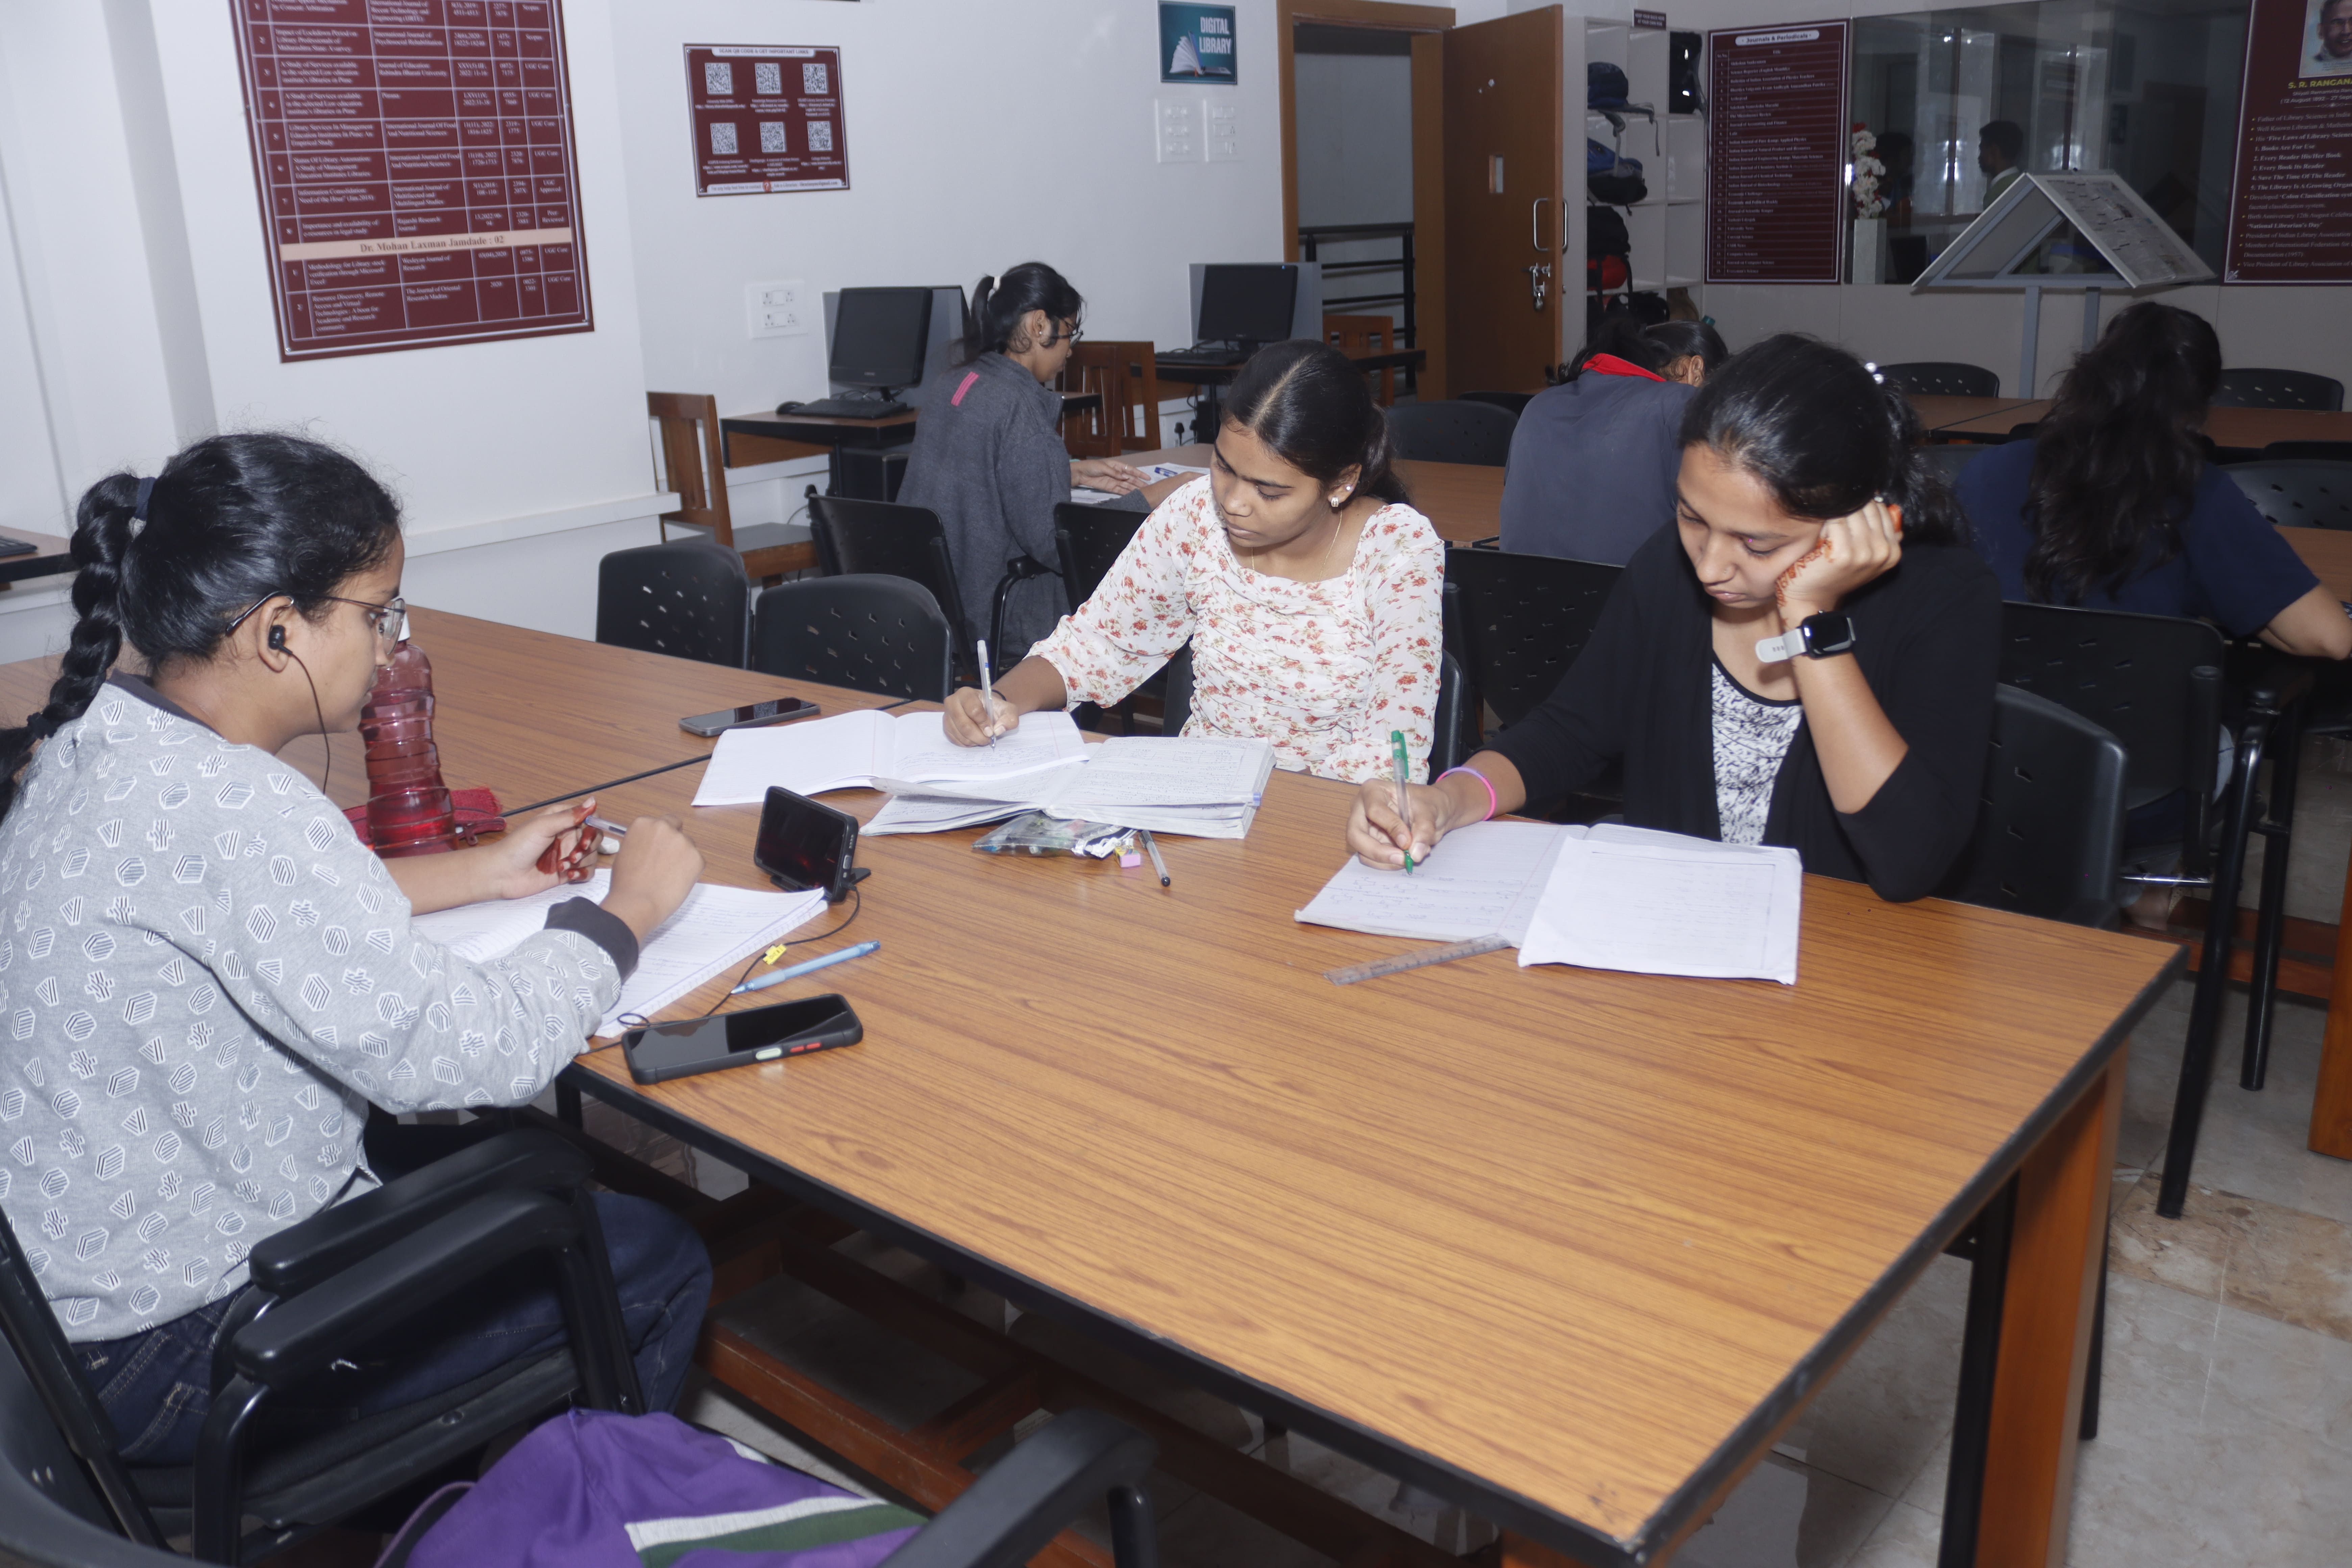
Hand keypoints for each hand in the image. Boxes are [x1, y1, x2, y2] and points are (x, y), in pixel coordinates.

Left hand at [485, 800, 595, 897]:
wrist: (502, 874)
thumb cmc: (517, 846)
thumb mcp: (543, 826)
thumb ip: (570, 815)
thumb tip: (593, 801)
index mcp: (562, 821)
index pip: (589, 818)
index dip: (593, 826)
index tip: (586, 835)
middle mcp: (567, 837)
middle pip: (595, 838)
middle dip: (588, 846)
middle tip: (574, 853)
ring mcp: (568, 855)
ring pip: (593, 856)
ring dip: (582, 862)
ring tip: (563, 866)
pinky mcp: (567, 872)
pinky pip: (587, 872)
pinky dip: (582, 874)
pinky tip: (568, 875)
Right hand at [601, 815, 702, 942]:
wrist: (637, 903)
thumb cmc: (626, 882)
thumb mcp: (626, 851)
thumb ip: (642, 841)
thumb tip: (653, 844)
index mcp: (644, 823)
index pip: (661, 823)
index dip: (660, 838)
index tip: (657, 849)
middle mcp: (665, 827)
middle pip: (677, 829)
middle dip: (674, 842)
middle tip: (667, 861)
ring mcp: (683, 841)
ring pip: (688, 846)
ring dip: (683, 857)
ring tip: (668, 876)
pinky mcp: (697, 858)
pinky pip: (697, 862)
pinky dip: (691, 871)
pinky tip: (676, 883)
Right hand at [942, 685, 1018, 746]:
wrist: (985, 710)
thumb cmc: (994, 708)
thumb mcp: (1008, 710)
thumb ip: (1009, 719)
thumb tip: (998, 730)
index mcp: (966, 693)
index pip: (974, 710)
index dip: (984, 723)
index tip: (991, 730)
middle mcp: (952, 702)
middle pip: (964, 725)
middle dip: (979, 736)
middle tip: (988, 739)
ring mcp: (947, 715)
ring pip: (960, 734)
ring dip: (974, 741)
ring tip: (982, 738)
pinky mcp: (946, 727)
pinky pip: (955, 740)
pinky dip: (967, 743)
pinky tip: (974, 739)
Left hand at [1071, 458, 1146, 494]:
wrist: (1080, 474)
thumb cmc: (1091, 467)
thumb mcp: (1103, 467)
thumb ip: (1115, 473)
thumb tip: (1126, 477)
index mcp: (1116, 466)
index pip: (1130, 470)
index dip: (1139, 474)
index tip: (1147, 478)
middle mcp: (1117, 474)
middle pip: (1130, 479)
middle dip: (1139, 483)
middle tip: (1147, 488)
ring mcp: (1114, 481)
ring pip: (1126, 486)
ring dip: (1134, 489)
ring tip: (1142, 493)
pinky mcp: (1110, 488)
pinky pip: (1120, 491)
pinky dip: (1126, 493)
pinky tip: (1132, 496)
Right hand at [1347, 779, 1458, 869]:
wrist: (1431, 813)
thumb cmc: (1427, 803)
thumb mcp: (1430, 811)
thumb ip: (1424, 830)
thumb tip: (1415, 854)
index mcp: (1373, 790)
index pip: (1374, 810)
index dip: (1392, 828)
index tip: (1408, 841)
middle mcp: (1360, 809)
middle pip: (1356, 835)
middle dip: (1378, 852)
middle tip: (1402, 860)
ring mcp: (1362, 828)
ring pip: (1362, 852)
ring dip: (1387, 861)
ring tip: (1411, 856)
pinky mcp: (1368, 844)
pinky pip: (1371, 860)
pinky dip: (1389, 864)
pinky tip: (1405, 857)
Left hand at [1775, 499, 1903, 621]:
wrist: (1812, 597)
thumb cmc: (1835, 573)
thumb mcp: (1866, 556)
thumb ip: (1879, 533)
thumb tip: (1882, 502)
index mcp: (1893, 551)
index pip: (1881, 509)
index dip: (1861, 504)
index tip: (1845, 513)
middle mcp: (1882, 551)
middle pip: (1867, 507)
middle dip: (1848, 507)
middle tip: (1833, 521)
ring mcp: (1864, 552)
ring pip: (1850, 511)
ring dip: (1835, 514)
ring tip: (1826, 530)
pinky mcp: (1842, 552)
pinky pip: (1834, 520)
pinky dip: (1824, 523)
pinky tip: (1819, 536)